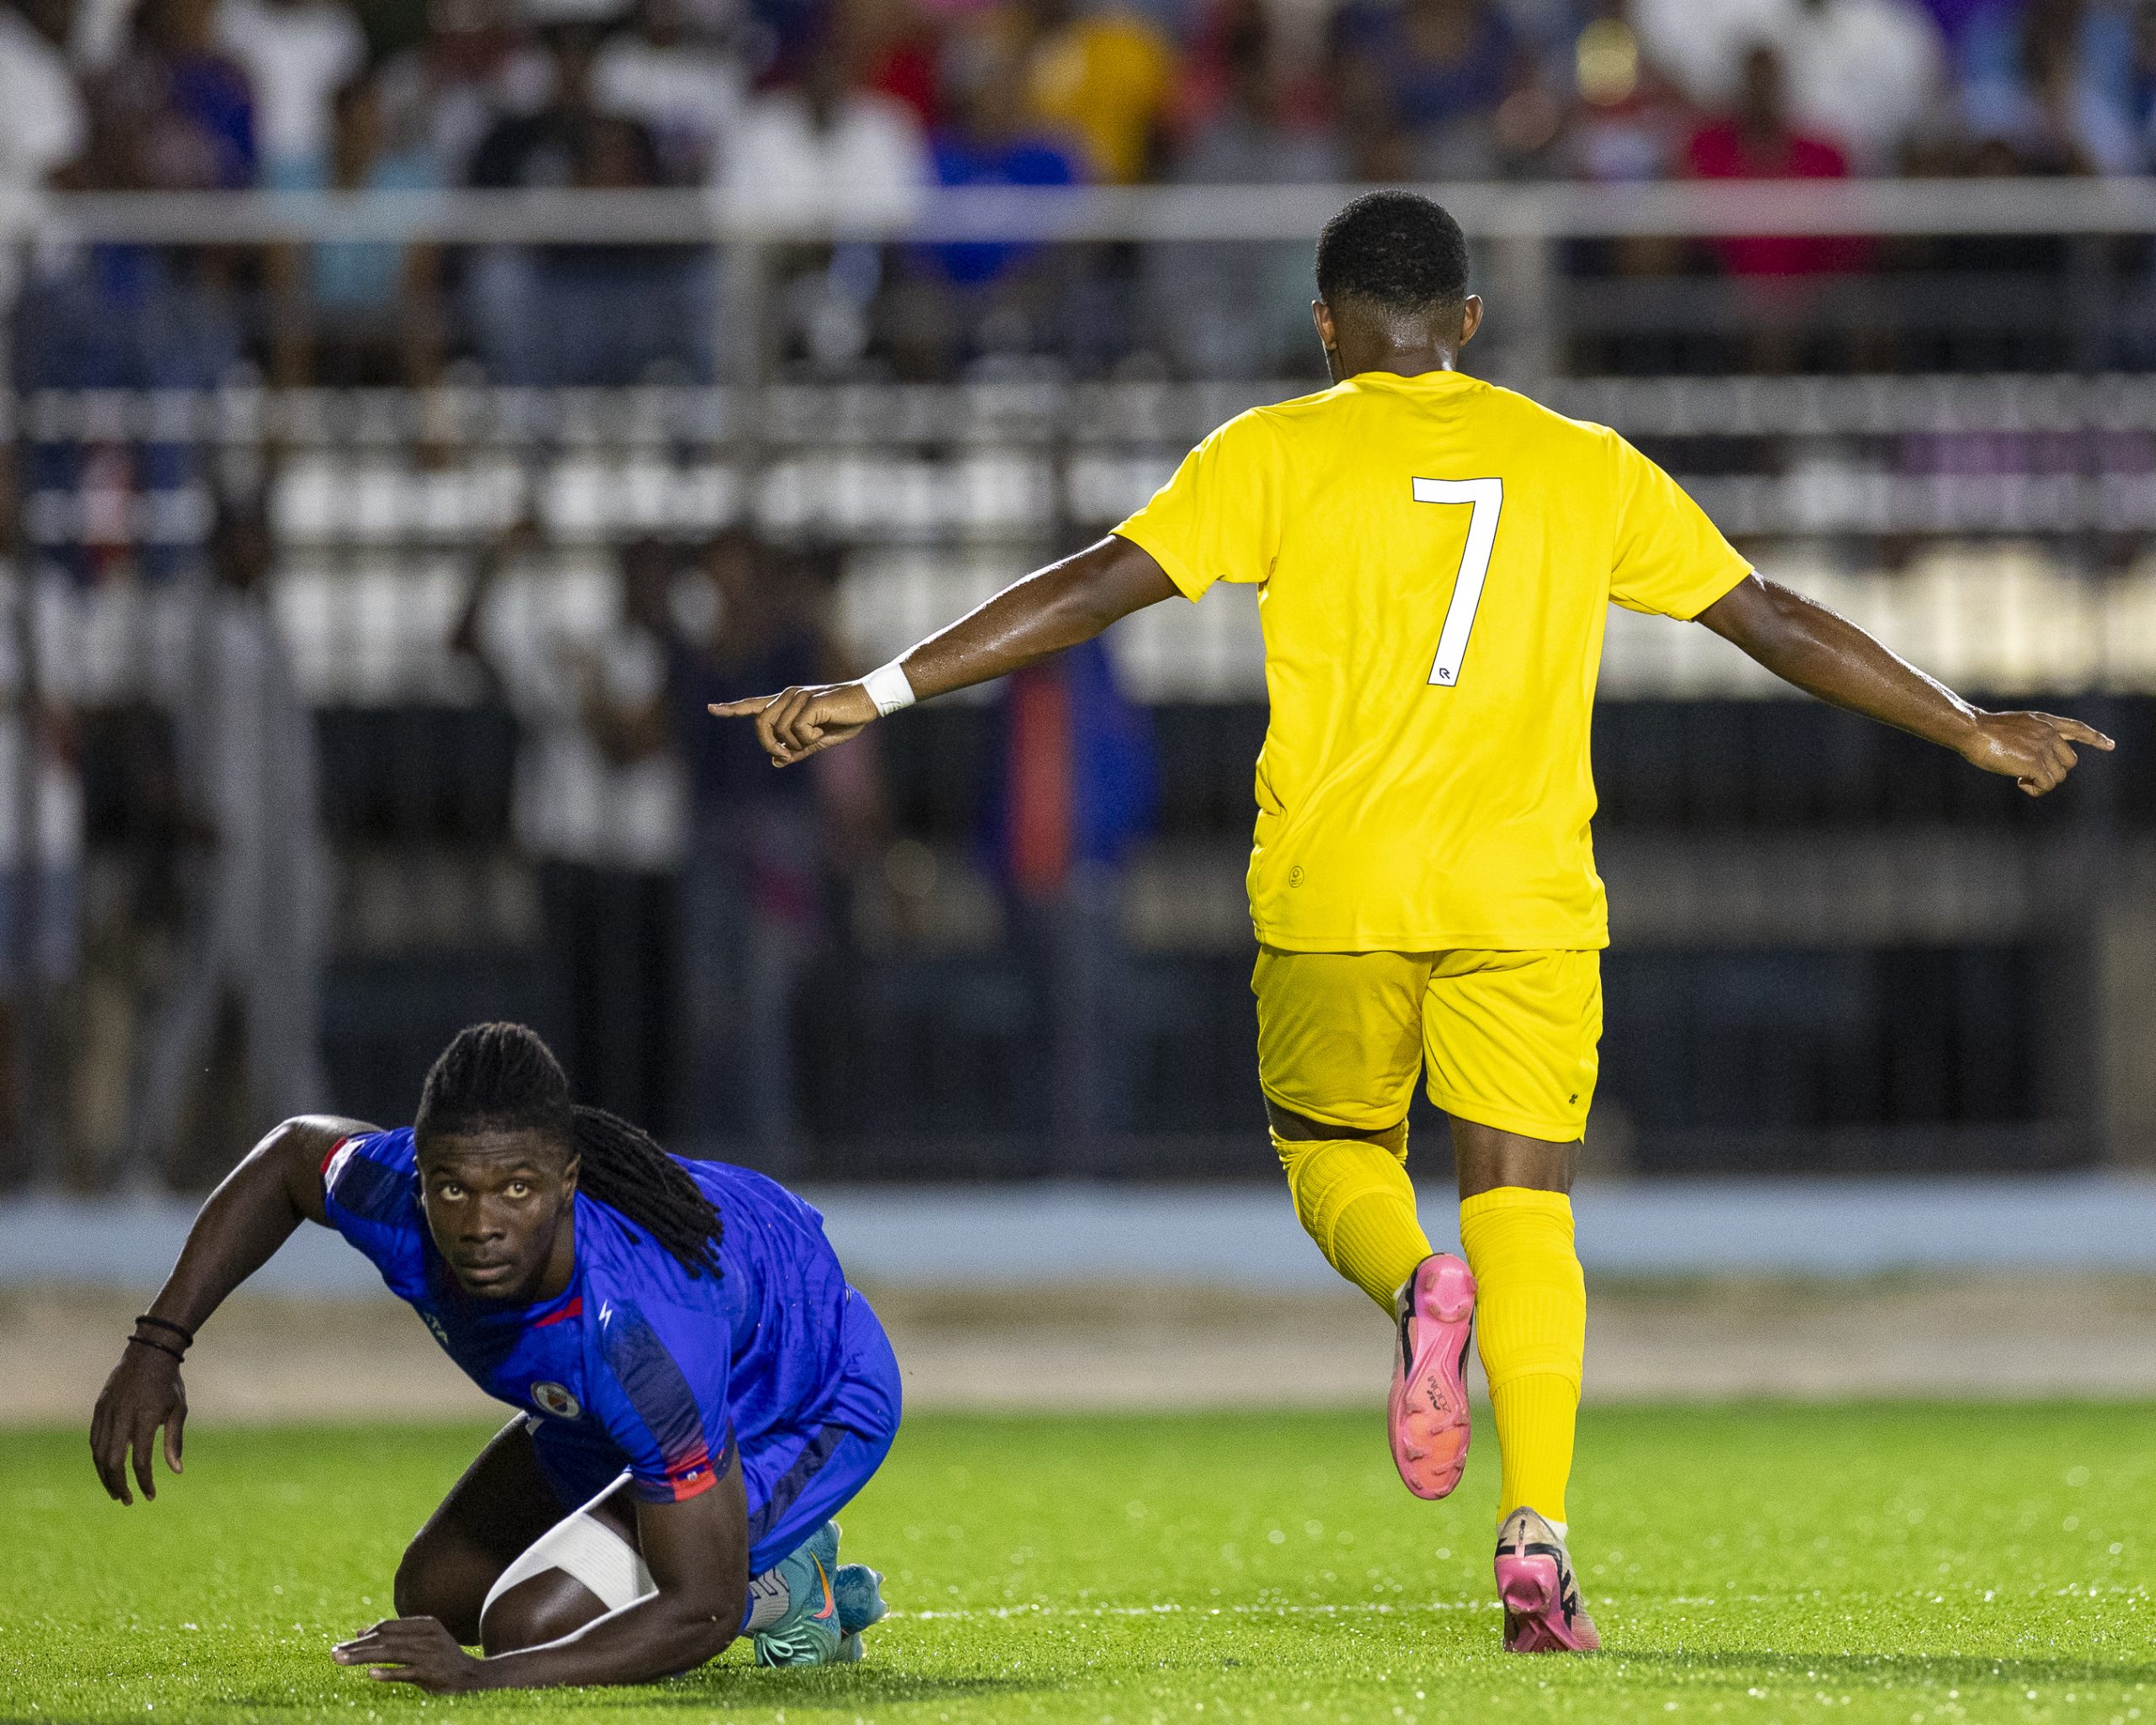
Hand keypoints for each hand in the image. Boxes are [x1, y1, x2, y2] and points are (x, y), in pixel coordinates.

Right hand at [90, 1342, 186, 1504]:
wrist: (149, 1354)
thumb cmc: (168, 1384)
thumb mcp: (178, 1410)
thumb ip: (174, 1441)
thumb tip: (177, 1471)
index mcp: (144, 1420)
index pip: (140, 1461)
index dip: (144, 1481)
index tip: (150, 1495)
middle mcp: (121, 1418)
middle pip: (113, 1462)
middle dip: (118, 1485)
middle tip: (127, 1500)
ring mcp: (106, 1413)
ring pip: (98, 1454)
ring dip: (105, 1476)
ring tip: (115, 1490)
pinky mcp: (98, 1410)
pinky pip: (94, 1440)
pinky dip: (98, 1458)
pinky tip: (106, 1468)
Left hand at [333, 1617, 493, 1692]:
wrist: (474, 1678)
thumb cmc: (443, 1659)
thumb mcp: (423, 1642)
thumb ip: (395, 1636)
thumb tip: (359, 1632)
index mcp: (426, 1624)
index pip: (388, 1626)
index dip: (365, 1635)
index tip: (345, 1646)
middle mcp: (427, 1636)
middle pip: (385, 1638)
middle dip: (357, 1646)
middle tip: (333, 1653)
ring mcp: (430, 1654)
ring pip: (390, 1653)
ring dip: (362, 1657)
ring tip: (340, 1660)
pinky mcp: (431, 1674)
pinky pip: (405, 1672)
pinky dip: (388, 1673)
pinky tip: (371, 1674)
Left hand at [709, 681, 878, 767]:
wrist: (868, 703)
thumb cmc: (845, 719)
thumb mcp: (818, 741)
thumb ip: (796, 750)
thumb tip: (776, 761)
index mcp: (786, 704)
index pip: (753, 705)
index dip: (732, 709)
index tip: (711, 709)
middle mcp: (787, 696)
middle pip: (760, 723)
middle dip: (769, 744)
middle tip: (787, 755)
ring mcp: (797, 697)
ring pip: (779, 730)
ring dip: (796, 743)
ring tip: (816, 737)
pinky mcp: (809, 702)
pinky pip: (797, 730)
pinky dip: (809, 739)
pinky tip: (823, 730)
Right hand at [1960, 711, 2114, 796]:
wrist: (1973, 730)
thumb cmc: (1984, 731)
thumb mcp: (2015, 726)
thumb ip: (2032, 736)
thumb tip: (2035, 761)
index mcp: (2045, 722)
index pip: (2077, 728)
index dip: (2095, 738)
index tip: (2110, 745)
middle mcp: (2049, 734)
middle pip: (2069, 761)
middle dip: (2053, 771)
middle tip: (2030, 773)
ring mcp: (2044, 748)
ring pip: (2059, 776)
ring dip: (2041, 782)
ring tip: (2021, 778)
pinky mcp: (2036, 763)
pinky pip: (2046, 785)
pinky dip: (2035, 789)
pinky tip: (2019, 783)